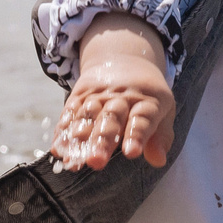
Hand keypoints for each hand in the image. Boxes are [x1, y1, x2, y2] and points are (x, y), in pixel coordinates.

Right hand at [50, 14, 174, 171]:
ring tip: (73, 158)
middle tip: (97, 161)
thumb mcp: (163, 112)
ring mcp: (98, 96)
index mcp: (147, 101)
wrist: (123, 60)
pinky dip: (63, 131)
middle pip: (111, 119)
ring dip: (80, 138)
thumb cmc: (147, 97)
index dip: (137, 136)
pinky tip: (58, 148)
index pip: (142, 119)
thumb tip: (159, 161)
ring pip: (88, 116)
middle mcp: (121, 98)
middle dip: (102, 140)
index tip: (132, 152)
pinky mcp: (79, 96)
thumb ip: (161, 137)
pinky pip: (70, 113)